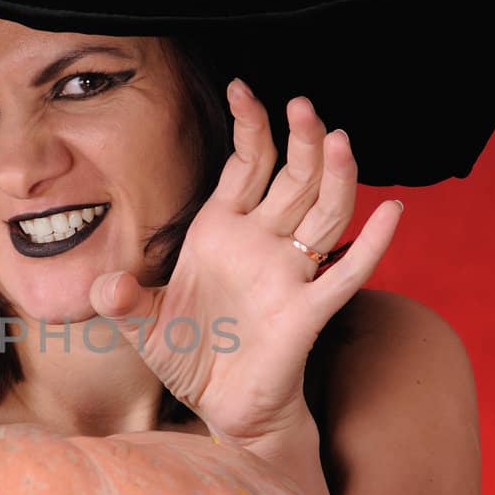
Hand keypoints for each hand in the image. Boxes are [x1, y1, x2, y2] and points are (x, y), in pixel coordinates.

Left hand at [87, 78, 403, 444]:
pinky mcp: (307, 313)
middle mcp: (262, 244)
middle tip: (304, 106)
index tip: (242, 87)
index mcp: (222, 231)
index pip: (246, 165)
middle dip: (300, 141)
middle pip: (292, 178)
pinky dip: (372, 245)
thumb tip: (103, 287)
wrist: (220, 408)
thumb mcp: (143, 324)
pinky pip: (346, 274)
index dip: (250, 128)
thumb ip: (122, 300)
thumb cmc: (189, 356)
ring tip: (339, 141)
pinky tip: (392, 214)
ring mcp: (289, 275)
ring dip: (335, 178)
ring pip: (322, 214)